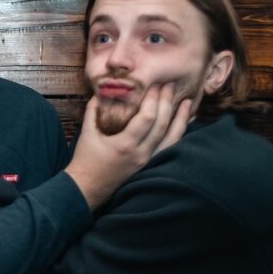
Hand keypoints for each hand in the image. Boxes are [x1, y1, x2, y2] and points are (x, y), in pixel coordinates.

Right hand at [65, 83, 190, 209]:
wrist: (87, 188)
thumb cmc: (84, 161)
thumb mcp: (87, 133)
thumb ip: (93, 110)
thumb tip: (101, 91)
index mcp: (124, 144)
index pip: (147, 118)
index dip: (154, 99)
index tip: (154, 85)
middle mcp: (140, 153)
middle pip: (162, 124)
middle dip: (167, 102)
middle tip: (170, 85)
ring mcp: (147, 161)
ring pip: (171, 138)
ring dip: (180, 118)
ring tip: (188, 102)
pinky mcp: (149, 166)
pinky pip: (169, 148)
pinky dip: (178, 134)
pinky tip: (183, 123)